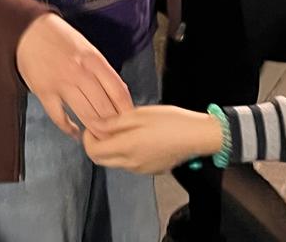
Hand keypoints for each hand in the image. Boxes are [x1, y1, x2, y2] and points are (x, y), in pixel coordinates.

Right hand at [16, 14, 133, 139]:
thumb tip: (117, 93)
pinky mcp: (44, 92)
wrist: (28, 30)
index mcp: (94, 60)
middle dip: (113, 126)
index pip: (118, 91)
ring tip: (101, 139)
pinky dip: (68, 128)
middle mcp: (80, 72)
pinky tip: (75, 132)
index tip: (130, 121)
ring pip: (86, 115)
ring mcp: (62, 83)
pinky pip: (59, 117)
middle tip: (118, 136)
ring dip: (95, 130)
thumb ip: (101, 70)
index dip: (127, 110)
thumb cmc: (59, 37)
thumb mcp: (87, 48)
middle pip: (104, 108)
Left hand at [83, 106, 222, 173]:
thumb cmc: (170, 121)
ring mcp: (141, 169)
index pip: (93, 151)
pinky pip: (130, 164)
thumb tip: (95, 126)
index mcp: (126, 148)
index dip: (88, 138)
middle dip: (97, 144)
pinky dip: (126, 153)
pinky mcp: (151, 170)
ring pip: (116, 162)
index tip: (93, 125)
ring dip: (112, 149)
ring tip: (124, 130)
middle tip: (105, 128)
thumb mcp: (139, 114)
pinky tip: (139, 138)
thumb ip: (114, 122)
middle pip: (102, 160)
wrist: (197, 136)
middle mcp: (131, 163)